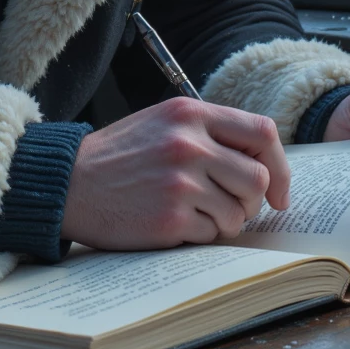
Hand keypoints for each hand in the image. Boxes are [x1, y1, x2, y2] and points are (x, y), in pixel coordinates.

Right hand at [60, 96, 290, 250]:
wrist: (68, 183)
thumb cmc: (119, 156)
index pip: (262, 132)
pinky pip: (212, 234)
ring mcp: (180, 181)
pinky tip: (174, 224)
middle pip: (258, 178)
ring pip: (239, 212)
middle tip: (232, 207)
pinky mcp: (170, 218)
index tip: (278, 191)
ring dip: (226, 221)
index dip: (280, 165)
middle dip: (252, 201)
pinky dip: (201, 235)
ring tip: (196, 214)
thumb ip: (208, 132)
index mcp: (189, 113)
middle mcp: (188, 143)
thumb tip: (263, 162)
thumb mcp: (162, 123)